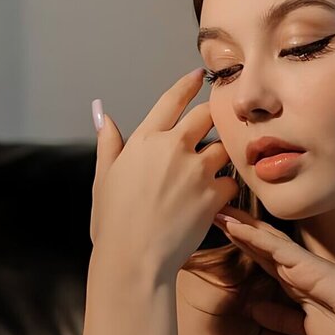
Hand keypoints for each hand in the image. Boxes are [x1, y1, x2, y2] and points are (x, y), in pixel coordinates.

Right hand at [90, 68, 237, 279]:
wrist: (133, 259)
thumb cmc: (113, 222)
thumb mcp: (104, 178)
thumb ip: (109, 143)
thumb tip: (102, 114)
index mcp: (145, 141)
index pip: (171, 100)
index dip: (188, 85)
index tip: (200, 75)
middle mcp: (173, 148)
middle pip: (206, 116)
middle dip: (213, 118)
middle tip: (215, 127)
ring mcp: (196, 170)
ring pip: (223, 147)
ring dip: (222, 156)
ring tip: (216, 169)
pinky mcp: (214, 194)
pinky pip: (232, 181)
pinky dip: (228, 188)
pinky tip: (218, 198)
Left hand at [212, 206, 334, 334]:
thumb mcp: (307, 329)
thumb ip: (281, 318)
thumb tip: (253, 308)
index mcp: (301, 282)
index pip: (266, 259)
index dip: (245, 245)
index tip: (224, 231)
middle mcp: (301, 269)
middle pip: (262, 243)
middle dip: (238, 228)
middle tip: (213, 208)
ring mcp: (305, 265)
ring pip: (265, 240)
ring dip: (240, 225)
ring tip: (217, 208)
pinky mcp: (309, 267)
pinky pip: (277, 249)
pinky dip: (256, 236)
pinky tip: (238, 225)